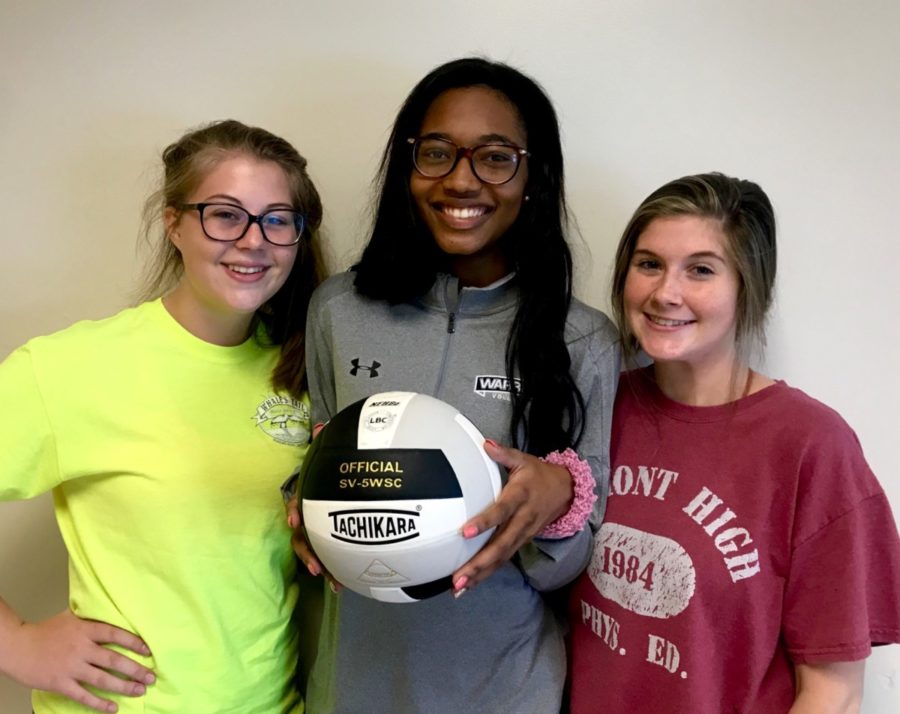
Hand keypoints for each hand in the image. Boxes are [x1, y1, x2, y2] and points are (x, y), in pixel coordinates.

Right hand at [4, 609, 153, 712]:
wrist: (18, 646)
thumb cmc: (47, 631)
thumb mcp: (72, 617)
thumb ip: (92, 616)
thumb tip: (114, 609)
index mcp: (85, 629)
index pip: (115, 635)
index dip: (134, 643)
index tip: (149, 651)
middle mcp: (81, 648)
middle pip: (113, 660)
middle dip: (135, 670)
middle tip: (151, 677)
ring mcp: (71, 667)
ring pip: (102, 679)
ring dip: (124, 686)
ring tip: (141, 690)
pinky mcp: (60, 683)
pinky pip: (83, 696)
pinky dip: (99, 703)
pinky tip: (113, 708)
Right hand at [285, 422, 341, 591]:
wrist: (344, 484)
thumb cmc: (331, 472)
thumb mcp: (328, 459)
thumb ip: (323, 444)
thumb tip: (320, 426)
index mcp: (308, 495)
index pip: (295, 501)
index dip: (294, 510)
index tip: (296, 521)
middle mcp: (307, 515)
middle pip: (300, 535)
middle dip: (305, 551)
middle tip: (314, 566)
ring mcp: (315, 530)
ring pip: (309, 549)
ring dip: (316, 564)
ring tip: (327, 577)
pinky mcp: (326, 541)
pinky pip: (326, 557)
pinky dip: (332, 570)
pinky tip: (341, 584)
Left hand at [450, 439, 572, 594]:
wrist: (566, 492)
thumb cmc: (539, 475)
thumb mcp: (524, 460)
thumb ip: (504, 454)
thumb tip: (486, 444)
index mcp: (520, 497)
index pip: (501, 511)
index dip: (484, 522)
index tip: (465, 533)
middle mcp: (522, 520)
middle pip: (500, 545)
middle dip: (479, 563)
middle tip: (459, 576)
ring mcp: (522, 535)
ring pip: (501, 558)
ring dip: (480, 574)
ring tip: (459, 587)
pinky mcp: (520, 543)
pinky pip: (503, 561)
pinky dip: (486, 574)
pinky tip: (468, 585)